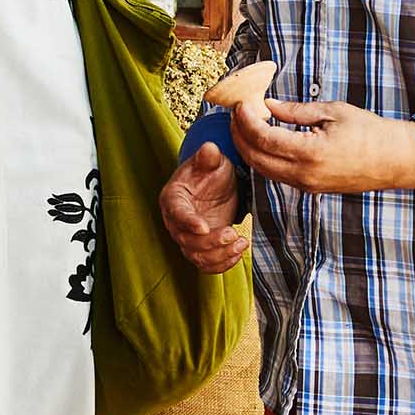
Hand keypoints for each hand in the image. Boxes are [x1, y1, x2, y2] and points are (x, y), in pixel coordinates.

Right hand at [160, 138, 248, 271]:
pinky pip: (207, 265)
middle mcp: (176, 222)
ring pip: (197, 257)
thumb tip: (209, 148)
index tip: (203, 227)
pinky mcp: (202, 249)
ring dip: (219, 256)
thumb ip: (208, 157)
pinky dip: (222, 264)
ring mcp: (188, 238)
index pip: (176, 213)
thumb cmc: (209, 172)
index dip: (188, 222)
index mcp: (173, 198)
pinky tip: (238, 252)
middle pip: (186, 241)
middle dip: (210, 242)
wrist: (215, 186)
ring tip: (241, 242)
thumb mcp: (211, 161)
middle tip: (232, 233)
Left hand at [233, 98, 414, 196]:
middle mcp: (304, 174)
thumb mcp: (332, 112)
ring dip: (249, 149)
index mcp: (309, 152)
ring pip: (263, 170)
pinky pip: (277, 176)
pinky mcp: (311, 189)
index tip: (240, 105)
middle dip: (239, 136)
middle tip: (235, 115)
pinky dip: (263, 159)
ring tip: (245, 126)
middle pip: (255, 158)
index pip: (262, 137)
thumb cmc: (370, 132)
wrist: (396, 160)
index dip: (245, 120)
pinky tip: (263, 141)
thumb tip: (268, 105)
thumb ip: (296, 111)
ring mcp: (307, 185)